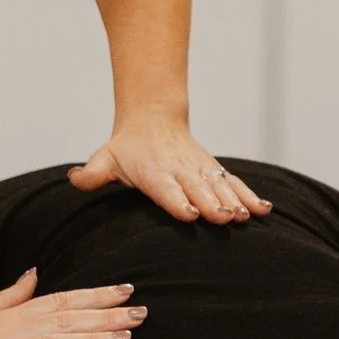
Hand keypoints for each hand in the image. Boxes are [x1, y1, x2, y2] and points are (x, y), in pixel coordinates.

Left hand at [70, 118, 269, 224]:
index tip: (190, 213)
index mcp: (153, 172)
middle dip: (212, 204)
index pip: (165, 188)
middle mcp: (180, 170)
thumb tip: (73, 178)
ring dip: (235, 200)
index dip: (177, 200)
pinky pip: (234, 183)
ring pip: (220, 186)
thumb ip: (90, 174)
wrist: (152, 119)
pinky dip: (251, 194)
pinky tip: (266, 210)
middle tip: (225, 218)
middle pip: (197, 189)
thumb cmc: (126, 149)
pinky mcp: (213, 171)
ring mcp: (200, 170)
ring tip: (248, 215)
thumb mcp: (104, 158)